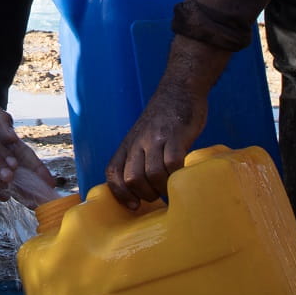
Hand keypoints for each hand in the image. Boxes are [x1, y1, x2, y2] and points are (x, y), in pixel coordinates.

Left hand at [106, 80, 208, 209]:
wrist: (180, 88)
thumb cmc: (164, 118)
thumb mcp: (143, 136)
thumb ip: (139, 158)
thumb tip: (141, 189)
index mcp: (128, 144)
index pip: (112, 173)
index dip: (119, 194)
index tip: (134, 206)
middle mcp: (138, 142)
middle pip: (131, 178)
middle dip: (145, 195)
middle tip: (159, 195)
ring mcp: (156, 138)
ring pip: (151, 174)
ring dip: (163, 189)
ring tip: (171, 188)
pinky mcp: (176, 135)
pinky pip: (173, 163)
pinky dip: (177, 176)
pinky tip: (182, 177)